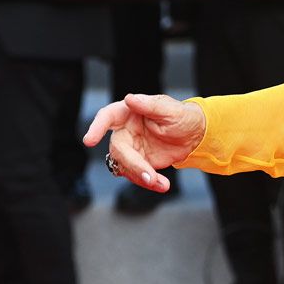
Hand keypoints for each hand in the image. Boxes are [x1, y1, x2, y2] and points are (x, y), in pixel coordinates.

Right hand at [83, 93, 206, 191]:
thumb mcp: (170, 109)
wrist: (194, 136)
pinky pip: (135, 175)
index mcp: (129, 112)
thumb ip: (150, 105)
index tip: (89, 141)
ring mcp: (131, 148)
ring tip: (160, 183)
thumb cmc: (181, 116)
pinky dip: (148, 183)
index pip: (108, 116)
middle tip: (149, 176)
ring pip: (125, 166)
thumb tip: (130, 98)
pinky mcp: (138, 163)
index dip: (97, 127)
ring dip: (141, 177)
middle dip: (133, 165)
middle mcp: (125, 131)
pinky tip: (162, 185)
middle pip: (118, 149)